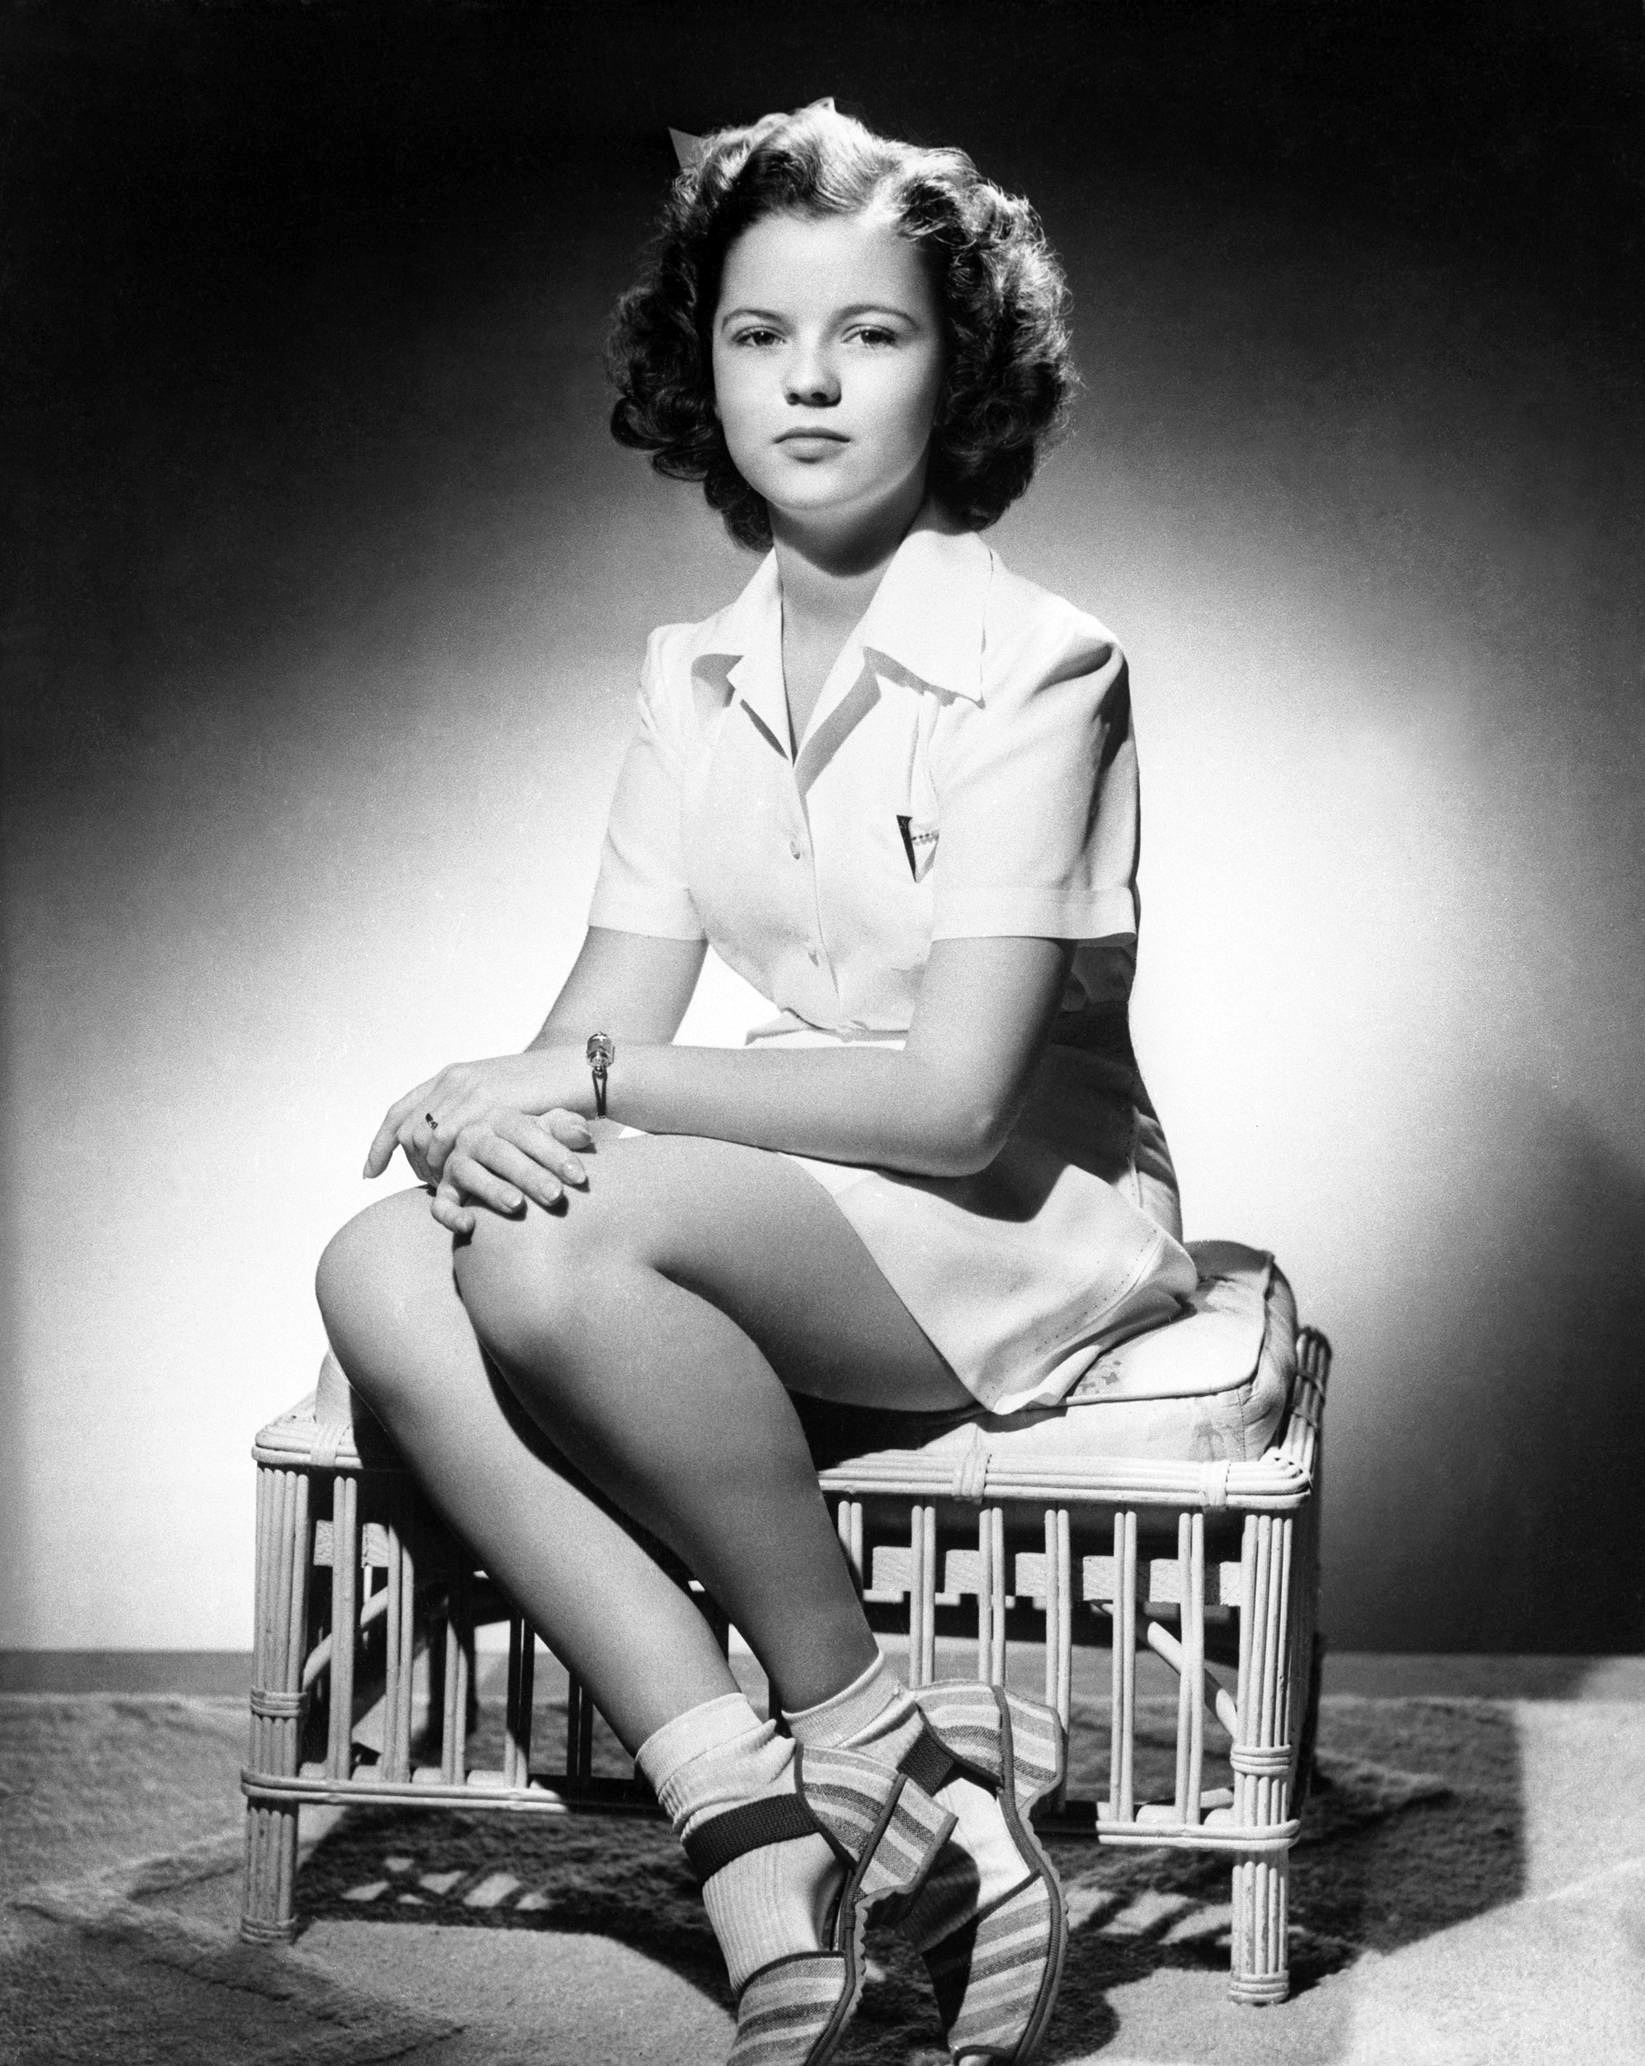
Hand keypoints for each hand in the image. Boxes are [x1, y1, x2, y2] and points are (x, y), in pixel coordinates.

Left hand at [364, 1052, 583, 1185]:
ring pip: (423, 1139)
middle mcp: (454, 1080)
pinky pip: (447, 1142)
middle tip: (429, 1187)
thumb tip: (454, 1142)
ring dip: (430, 1169)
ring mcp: (468, 1090)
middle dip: (407, 1164)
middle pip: (406, 1129)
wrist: (582, 1074)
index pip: (400, 1111)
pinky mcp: (486, 1104)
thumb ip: (473, 1113)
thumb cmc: (551, 1094)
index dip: (380, 1144)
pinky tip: (462, 1181)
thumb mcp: (502, 1099)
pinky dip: (447, 1166)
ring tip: (448, 1188)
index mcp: (453, 1075)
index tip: (370, 1172)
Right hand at [431, 1105, 594, 1236]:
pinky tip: (470, 1226)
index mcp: (501, 1119)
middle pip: (500, 1152)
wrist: (489, 1159)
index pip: (527, 1132)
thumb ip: (563, 1129)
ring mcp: (455, 1164)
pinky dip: (451, 1215)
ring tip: (517, 1206)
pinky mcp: (444, 1192)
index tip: (580, 1177)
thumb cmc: (525, 1145)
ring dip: (493, 1189)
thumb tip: (584, 1134)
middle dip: (528, 1174)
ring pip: (470, 1174)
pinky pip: (441, 1204)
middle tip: (556, 1195)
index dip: (553, 1153)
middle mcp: (474, 1137)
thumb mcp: (543, 1133)